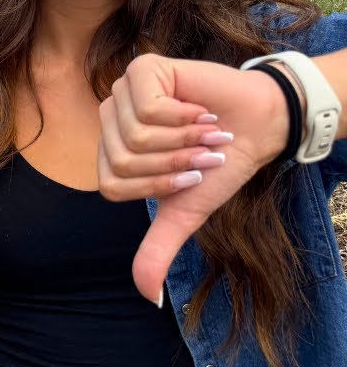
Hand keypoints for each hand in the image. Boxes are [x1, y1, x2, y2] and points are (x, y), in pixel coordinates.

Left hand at [97, 54, 288, 303]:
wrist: (257, 126)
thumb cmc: (218, 165)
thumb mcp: (186, 211)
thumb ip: (159, 248)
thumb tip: (147, 295)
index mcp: (111, 153)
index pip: (113, 184)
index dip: (158, 186)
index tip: (192, 178)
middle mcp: (109, 121)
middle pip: (123, 161)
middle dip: (174, 164)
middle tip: (203, 153)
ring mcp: (121, 93)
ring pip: (136, 136)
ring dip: (183, 141)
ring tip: (206, 132)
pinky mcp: (141, 70)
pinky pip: (148, 109)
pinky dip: (184, 117)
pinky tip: (201, 110)